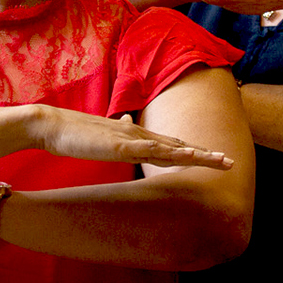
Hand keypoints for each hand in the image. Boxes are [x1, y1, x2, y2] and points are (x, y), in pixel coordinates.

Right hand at [28, 106, 235, 169]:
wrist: (52, 126)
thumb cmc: (74, 134)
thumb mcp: (102, 136)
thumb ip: (119, 132)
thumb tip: (129, 121)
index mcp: (134, 134)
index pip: (170, 144)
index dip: (193, 150)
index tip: (213, 157)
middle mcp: (137, 133)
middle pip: (178, 144)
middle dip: (204, 154)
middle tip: (229, 161)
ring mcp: (129, 138)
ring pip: (170, 147)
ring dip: (196, 154)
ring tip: (218, 160)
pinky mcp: (119, 145)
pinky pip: (149, 149)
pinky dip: (169, 151)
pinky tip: (184, 154)